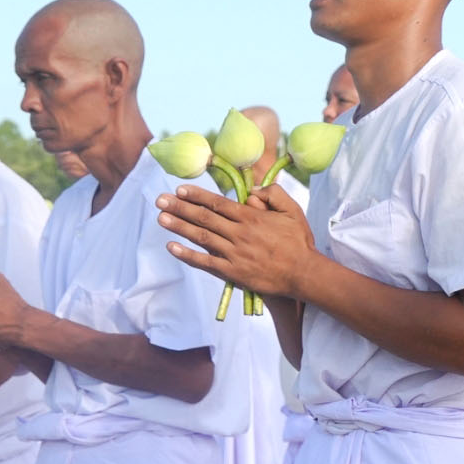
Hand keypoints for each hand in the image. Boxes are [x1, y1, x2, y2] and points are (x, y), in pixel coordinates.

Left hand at [158, 182, 316, 298]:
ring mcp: (234, 253)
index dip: (197, 195)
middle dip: (180, 207)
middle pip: (204, 218)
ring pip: (201, 237)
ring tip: (161, 219)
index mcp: (251, 217)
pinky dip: (188, 255)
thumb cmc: (299, 242)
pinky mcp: (233, 272)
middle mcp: (239, 233)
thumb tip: (252, 190)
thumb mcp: (292, 211)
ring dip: (179, 227)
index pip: (218, 203)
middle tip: (160, 200)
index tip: (179, 190)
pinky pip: (206, 262)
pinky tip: (172, 248)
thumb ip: (273, 195)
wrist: (303, 273)